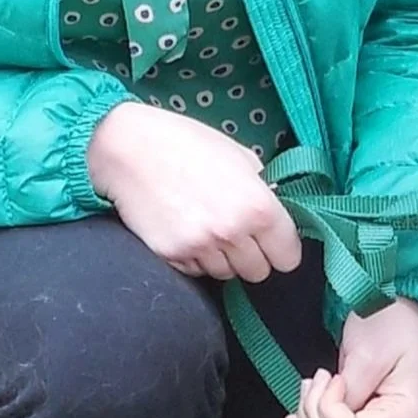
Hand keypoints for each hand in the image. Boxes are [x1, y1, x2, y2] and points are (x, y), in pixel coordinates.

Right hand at [86, 101, 302, 280]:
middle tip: (237, 233)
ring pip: (226, 274)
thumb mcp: (239, 156)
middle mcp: (233, 231)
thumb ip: (263, 187)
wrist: (129, 147)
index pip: (288, 256)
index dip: (282, 249)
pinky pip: (196, 271)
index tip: (273, 243)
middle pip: (258, 272)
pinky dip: (195, 258)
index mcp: (259, 206)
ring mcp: (201, 246)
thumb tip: (276, 210)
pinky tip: (185, 230)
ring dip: (222, 258)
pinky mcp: (171, 255)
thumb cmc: (188, 143)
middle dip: (252, 256)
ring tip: (206, 225)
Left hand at [285, 297, 417, 417]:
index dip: (328, 409)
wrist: (396, 310)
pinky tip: (299, 410)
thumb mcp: (367, 355)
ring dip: (310, 416)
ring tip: (315, 382)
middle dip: (315, 412)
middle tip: (320, 377)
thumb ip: (350, 393)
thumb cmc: (390, 324)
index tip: (334, 377)